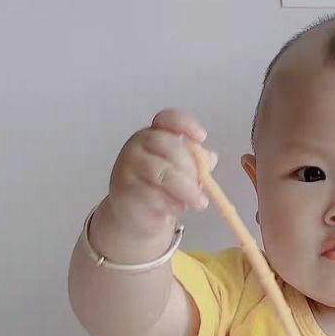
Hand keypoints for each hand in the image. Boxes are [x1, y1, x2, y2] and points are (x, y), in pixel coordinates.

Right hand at [105, 109, 217, 235]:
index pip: (166, 119)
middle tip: (202, 187)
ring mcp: (127, 168)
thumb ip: (196, 163)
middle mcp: (136, 147)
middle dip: (190, 167)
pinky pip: (152, 195)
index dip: (185, 124)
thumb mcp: (181, 174)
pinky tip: (178, 209)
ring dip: (185, 188)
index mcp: (152, 136)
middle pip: (167, 145)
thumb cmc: (160, 190)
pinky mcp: (124, 192)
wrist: (134, 215)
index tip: (202, 137)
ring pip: (160, 172)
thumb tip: (211, 157)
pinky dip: (171, 204)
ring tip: (199, 202)